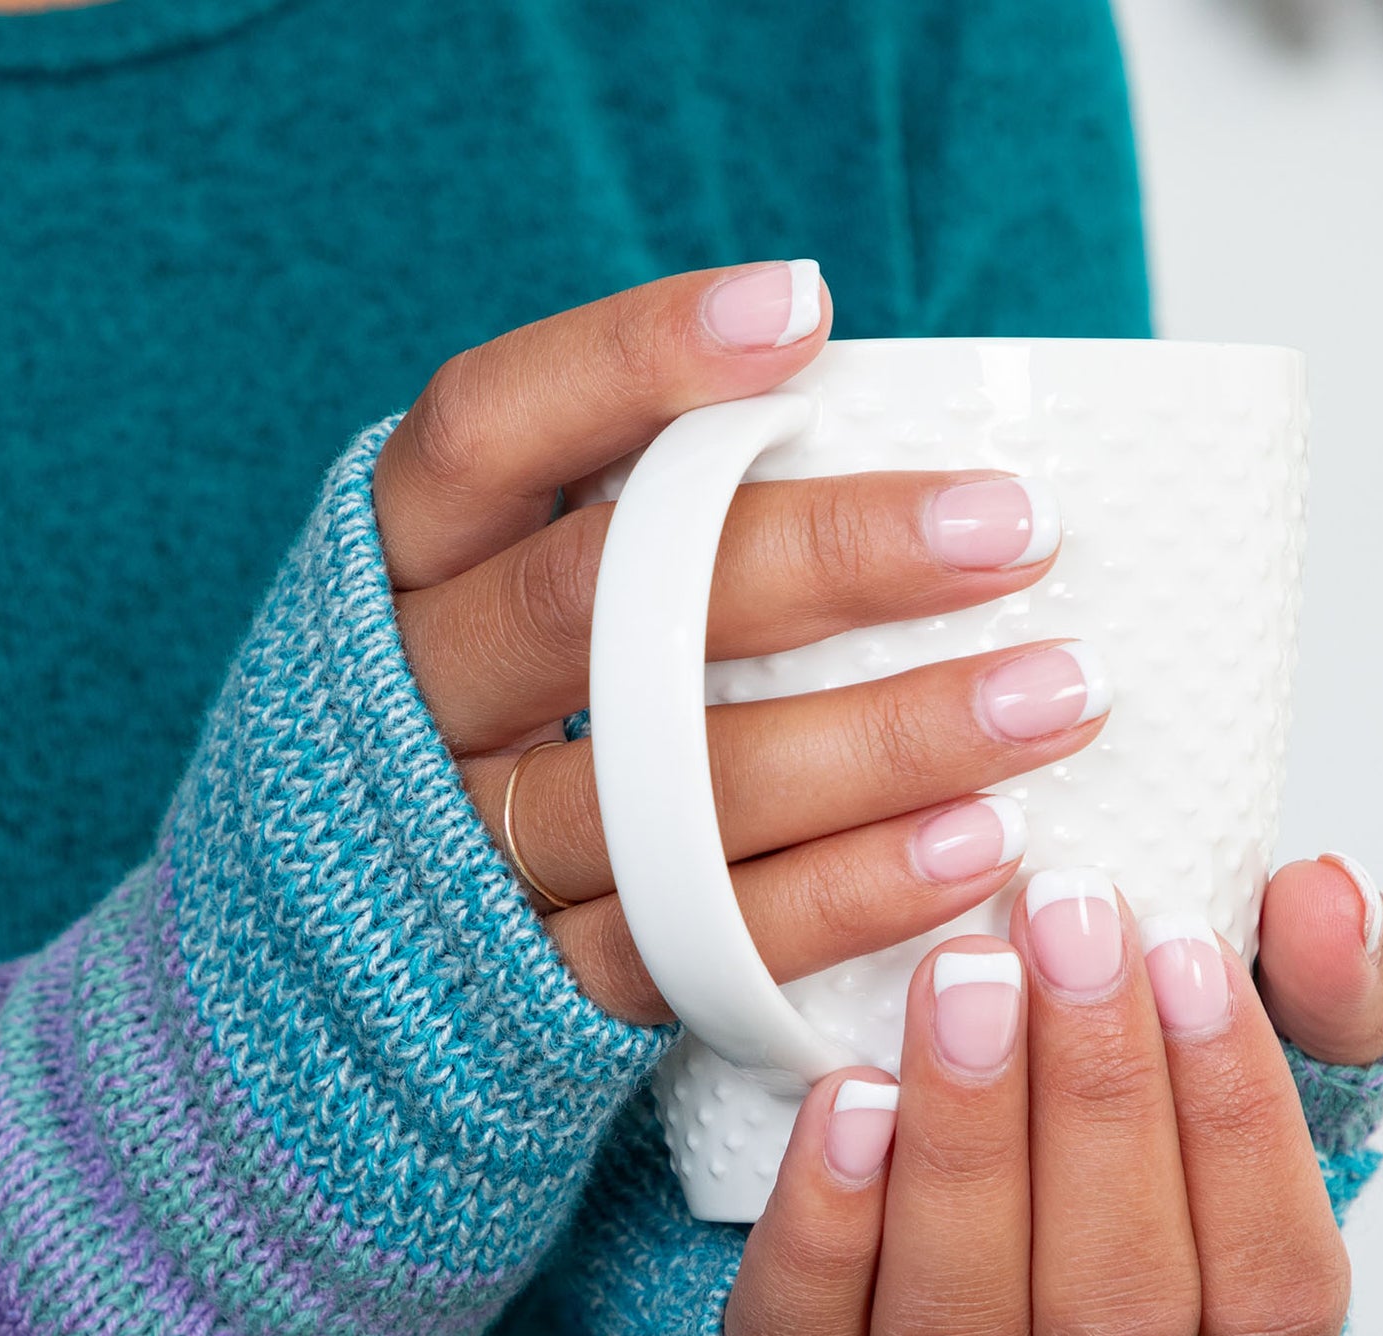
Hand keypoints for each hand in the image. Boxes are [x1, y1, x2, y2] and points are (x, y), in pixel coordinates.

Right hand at [374, 262, 1091, 1022]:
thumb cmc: (484, 712)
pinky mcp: (529, 981)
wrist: (333, 938)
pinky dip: (836, 899)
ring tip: (1049, 696)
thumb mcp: (501, 582)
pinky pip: (687, 943)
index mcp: (397, 568)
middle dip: (814, 558)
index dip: (628, 363)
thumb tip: (863, 418)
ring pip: (663, 791)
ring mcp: (461, 850)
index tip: (804, 307)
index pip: (486, 431)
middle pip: (595, 605)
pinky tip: (971, 847)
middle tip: (1006, 530)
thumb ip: (628, 511)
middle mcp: (411, 702)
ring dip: (871, 745)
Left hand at [723, 858, 1382, 1335]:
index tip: (1186, 947)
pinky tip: (843, 1099)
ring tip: (961, 982)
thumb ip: (1323, 989)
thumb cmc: (1103, 1115)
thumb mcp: (1233, 1052)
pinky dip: (829, 1223)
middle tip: (1062, 923)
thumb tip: (1324, 897)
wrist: (907, 1184)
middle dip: (1096, 1104)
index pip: (1269, 1292)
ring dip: (967, 1149)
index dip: (1239, 1124)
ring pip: (960, 1335)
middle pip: (1114, 1314)